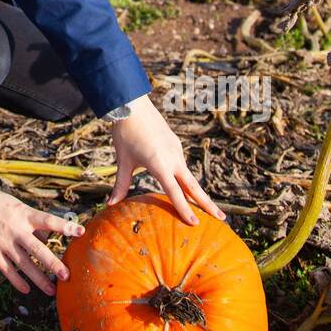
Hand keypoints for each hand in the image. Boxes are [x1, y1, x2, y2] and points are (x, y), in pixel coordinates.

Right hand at [0, 185, 84, 295]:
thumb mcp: (18, 207)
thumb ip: (33, 223)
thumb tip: (47, 238)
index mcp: (25, 215)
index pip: (49, 221)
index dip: (65, 227)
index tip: (81, 232)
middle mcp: (16, 230)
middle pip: (38, 250)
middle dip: (53, 264)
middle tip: (67, 276)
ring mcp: (4, 243)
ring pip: (24, 265)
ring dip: (39, 279)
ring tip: (52, 291)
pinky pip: (7, 270)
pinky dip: (17, 281)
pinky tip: (27, 290)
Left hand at [108, 94, 225, 225]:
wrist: (132, 105)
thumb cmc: (125, 134)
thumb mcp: (123, 161)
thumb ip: (121, 185)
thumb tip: (109, 204)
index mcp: (160, 164)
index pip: (175, 192)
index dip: (184, 209)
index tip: (195, 224)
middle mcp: (173, 158)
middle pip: (193, 186)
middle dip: (207, 204)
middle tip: (222, 219)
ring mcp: (176, 150)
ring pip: (189, 176)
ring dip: (197, 192)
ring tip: (207, 208)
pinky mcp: (175, 144)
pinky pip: (182, 165)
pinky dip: (186, 178)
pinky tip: (185, 186)